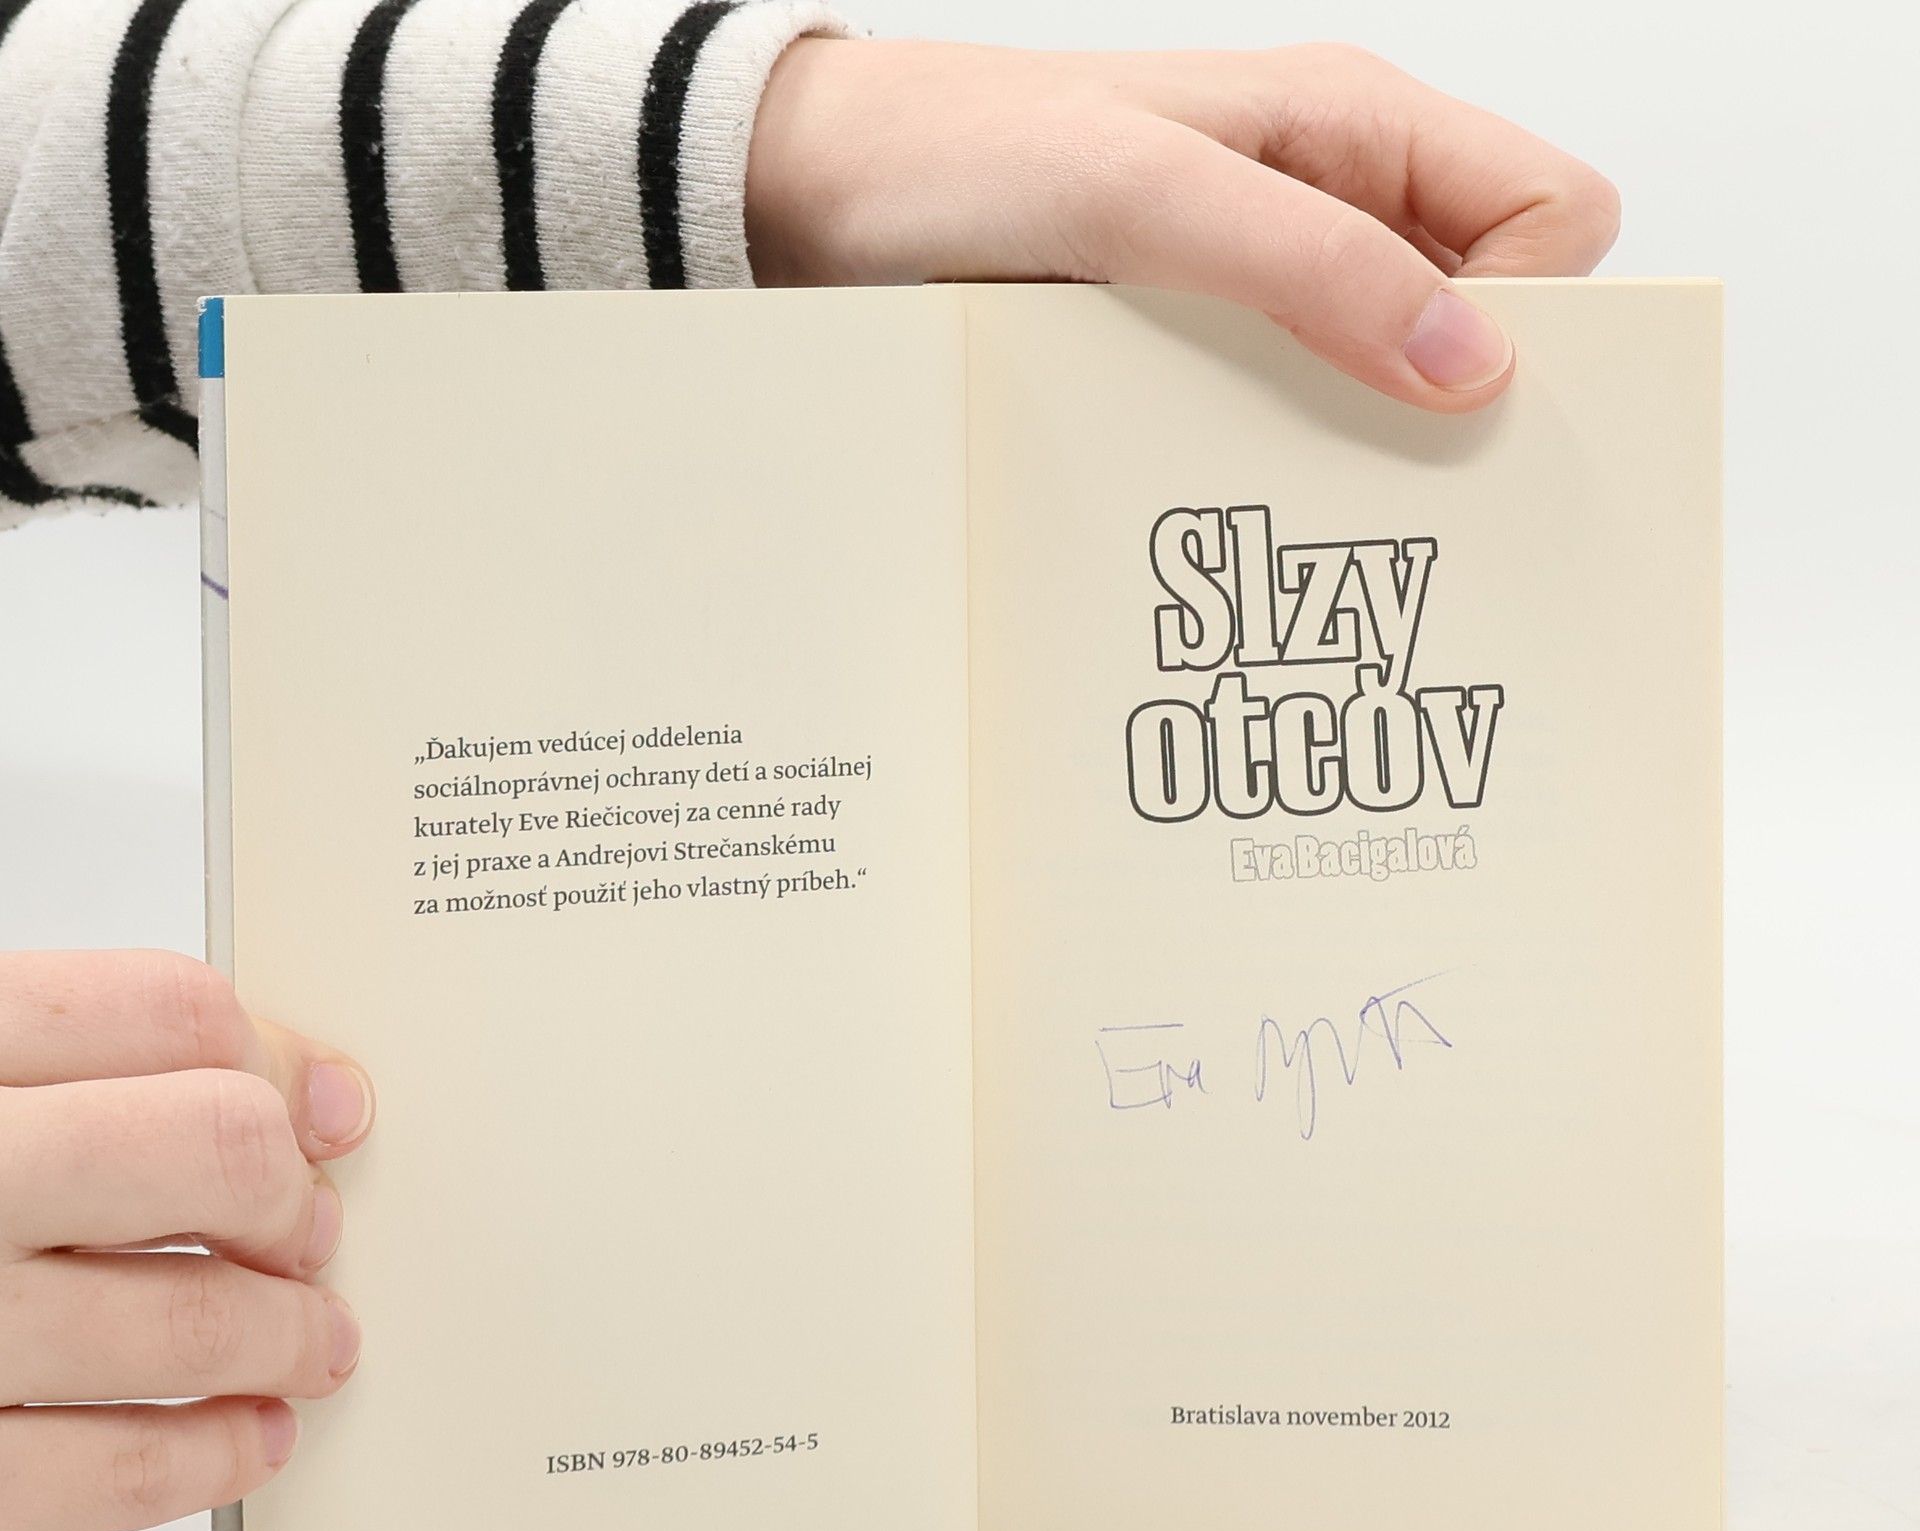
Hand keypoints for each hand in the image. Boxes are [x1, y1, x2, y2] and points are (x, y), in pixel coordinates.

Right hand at [0, 951, 371, 1530]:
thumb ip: (47, 1054)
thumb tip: (291, 1083)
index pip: (164, 1010)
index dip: (274, 1057)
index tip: (320, 1104)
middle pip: (209, 1149)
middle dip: (290, 1198)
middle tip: (308, 1228)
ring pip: (184, 1319)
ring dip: (286, 1334)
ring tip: (312, 1341)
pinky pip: (103, 1474)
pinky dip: (207, 1458)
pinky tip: (244, 1440)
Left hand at [746, 39, 1619, 411]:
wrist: (832, 191)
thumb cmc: (971, 154)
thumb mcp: (1147, 197)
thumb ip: (1312, 265)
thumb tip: (1472, 364)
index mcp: (1356, 127)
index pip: (1553, 213)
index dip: (1536, 308)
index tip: (1452, 396)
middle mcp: (1330, 201)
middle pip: (1486, 309)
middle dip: (1462, 400)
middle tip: (1390, 485)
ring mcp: (1265, 280)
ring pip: (1386, 377)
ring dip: (1362, 445)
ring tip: (1298, 504)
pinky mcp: (1200, 345)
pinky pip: (1289, 411)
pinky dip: (1280, 457)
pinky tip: (1235, 496)